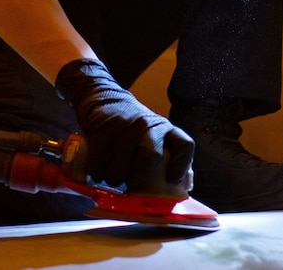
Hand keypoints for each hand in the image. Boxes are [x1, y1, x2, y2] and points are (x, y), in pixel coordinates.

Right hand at [55, 58, 193, 197]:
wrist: (102, 96)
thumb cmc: (129, 127)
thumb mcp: (150, 136)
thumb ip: (163, 156)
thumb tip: (177, 187)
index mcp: (165, 128)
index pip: (184, 145)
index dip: (181, 167)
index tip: (170, 181)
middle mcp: (148, 124)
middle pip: (151, 157)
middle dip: (140, 178)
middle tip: (131, 186)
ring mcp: (125, 124)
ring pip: (121, 165)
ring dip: (114, 178)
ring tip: (113, 177)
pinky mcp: (103, 128)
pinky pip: (100, 160)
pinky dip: (97, 172)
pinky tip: (98, 172)